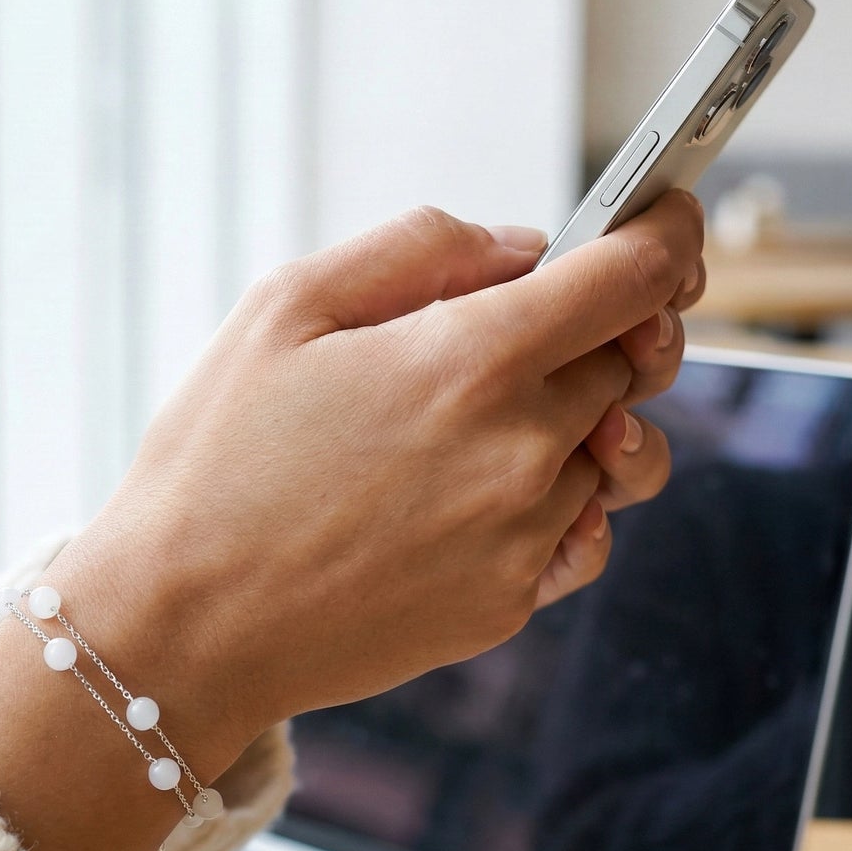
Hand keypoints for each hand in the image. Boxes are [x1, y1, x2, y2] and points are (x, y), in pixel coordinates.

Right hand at [50, 189, 704, 748]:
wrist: (184, 626)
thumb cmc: (215, 462)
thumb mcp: (283, 307)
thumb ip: (417, 249)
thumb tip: (522, 247)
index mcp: (469, 359)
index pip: (634, 277)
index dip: (666, 234)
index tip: (666, 224)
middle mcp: (521, 450)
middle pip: (632, 360)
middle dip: (602, 328)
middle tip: (528, 326)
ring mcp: (524, 537)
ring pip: (616, 450)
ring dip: (583, 418)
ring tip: (499, 418)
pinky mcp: (510, 604)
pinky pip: (585, 534)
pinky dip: (561, 502)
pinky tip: (485, 496)